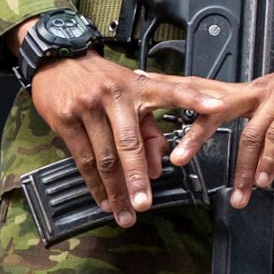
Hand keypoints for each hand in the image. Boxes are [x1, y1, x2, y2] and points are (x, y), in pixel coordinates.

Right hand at [30, 48, 194, 225]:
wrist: (57, 60)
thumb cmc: (99, 80)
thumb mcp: (129, 94)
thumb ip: (149, 129)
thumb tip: (157, 168)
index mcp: (137, 86)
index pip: (171, 92)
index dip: (194, 99)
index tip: (217, 107)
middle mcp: (114, 96)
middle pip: (129, 143)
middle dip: (137, 177)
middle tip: (145, 203)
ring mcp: (87, 107)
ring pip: (104, 157)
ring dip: (115, 190)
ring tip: (124, 212)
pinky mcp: (65, 119)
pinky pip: (82, 159)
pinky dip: (94, 184)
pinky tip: (103, 200)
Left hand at [152, 32, 273, 205]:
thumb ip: (271, 140)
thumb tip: (260, 164)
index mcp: (249, 92)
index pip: (204, 90)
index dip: (175, 90)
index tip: (147, 90)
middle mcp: (257, 90)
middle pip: (216, 107)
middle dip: (195, 134)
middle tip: (176, 159)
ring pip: (248, 132)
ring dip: (241, 168)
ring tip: (237, 194)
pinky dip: (269, 161)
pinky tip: (264, 180)